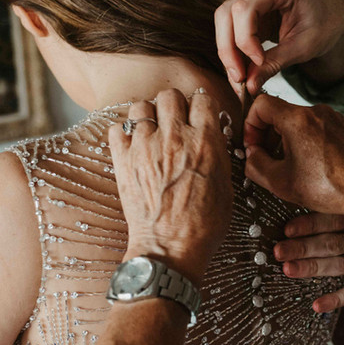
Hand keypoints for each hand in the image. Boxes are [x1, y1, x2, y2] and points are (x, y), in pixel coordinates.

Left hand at [109, 90, 233, 284]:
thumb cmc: (203, 225)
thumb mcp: (225, 187)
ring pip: (141, 106)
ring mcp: (145, 147)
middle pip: (170, 96)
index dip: (201, 107)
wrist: (170, 249)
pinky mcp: (123, 160)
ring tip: (152, 131)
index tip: (199, 115)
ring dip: (148, 115)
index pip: (202, 99)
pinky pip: (117, 129)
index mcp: (205, 142)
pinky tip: (133, 145)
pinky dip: (124, 133)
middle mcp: (174, 138)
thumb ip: (217, 155)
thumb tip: (212, 139)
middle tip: (175, 120)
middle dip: (174, 105)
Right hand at [215, 0, 343, 94]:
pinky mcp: (246, 4)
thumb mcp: (304, 47)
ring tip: (240, 78)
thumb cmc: (325, 22)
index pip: (245, 8)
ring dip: (228, 51)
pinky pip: (230, 26)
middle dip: (229, 49)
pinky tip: (242, 68)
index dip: (245, 39)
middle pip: (227, 13)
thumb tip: (249, 85)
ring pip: (223, 20)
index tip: (258, 63)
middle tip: (239, 78)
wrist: (332, 13)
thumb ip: (275, 64)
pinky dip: (233, 48)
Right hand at [243, 94, 343, 220]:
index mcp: (297, 119)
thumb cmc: (327, 187)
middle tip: (265, 159)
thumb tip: (251, 154)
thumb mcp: (279, 182)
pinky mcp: (341, 126)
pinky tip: (305, 164)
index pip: (260, 104)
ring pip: (295, 120)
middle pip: (278, 112)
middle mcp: (315, 111)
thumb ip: (255, 165)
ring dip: (284, 139)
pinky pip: (312, 126)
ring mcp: (331, 117)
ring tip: (285, 165)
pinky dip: (302, 140)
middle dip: (266, 135)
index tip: (253, 147)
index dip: (250, 125)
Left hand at [275, 213, 343, 311]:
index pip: (336, 216)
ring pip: (340, 265)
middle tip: (274, 249)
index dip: (311, 221)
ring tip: (286, 269)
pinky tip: (316, 305)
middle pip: (332, 241)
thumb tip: (339, 180)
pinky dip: (337, 299)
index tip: (286, 226)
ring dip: (311, 267)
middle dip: (302, 245)